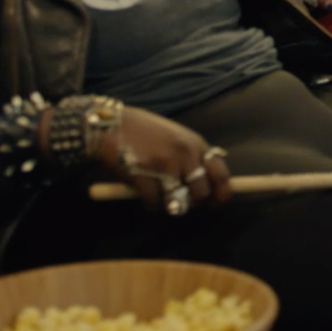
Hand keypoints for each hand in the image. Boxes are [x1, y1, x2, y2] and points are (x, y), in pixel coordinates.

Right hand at [93, 108, 230, 214]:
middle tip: (181, 203)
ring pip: (178, 202)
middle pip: (201, 194)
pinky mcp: (144, 176)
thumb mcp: (176, 136)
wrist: (110, 124)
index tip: (215, 204)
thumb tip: (205, 184)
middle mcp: (185, 154)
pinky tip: (144, 196)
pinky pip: (154, 203)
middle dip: (192, 203)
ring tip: (161, 198)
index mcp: (196, 143)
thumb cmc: (143, 130)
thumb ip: (191, 156)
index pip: (221, 175)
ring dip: (170, 206)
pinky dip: (150, 205)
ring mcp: (165, 165)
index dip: (221, 195)